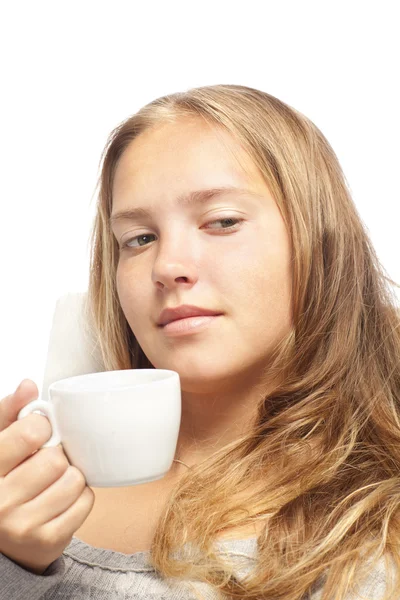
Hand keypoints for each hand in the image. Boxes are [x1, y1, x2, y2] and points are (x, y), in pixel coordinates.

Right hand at [0, 380, 94, 573]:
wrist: (1, 543)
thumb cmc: (1, 483)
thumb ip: (8, 413)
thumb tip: (28, 385)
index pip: (29, 434)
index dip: (41, 428)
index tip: (37, 433)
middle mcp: (0, 504)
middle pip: (55, 459)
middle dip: (55, 455)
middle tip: (44, 461)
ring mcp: (24, 527)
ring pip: (74, 480)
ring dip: (70, 475)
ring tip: (52, 479)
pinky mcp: (48, 542)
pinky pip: (85, 502)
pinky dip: (80, 495)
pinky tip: (60, 497)